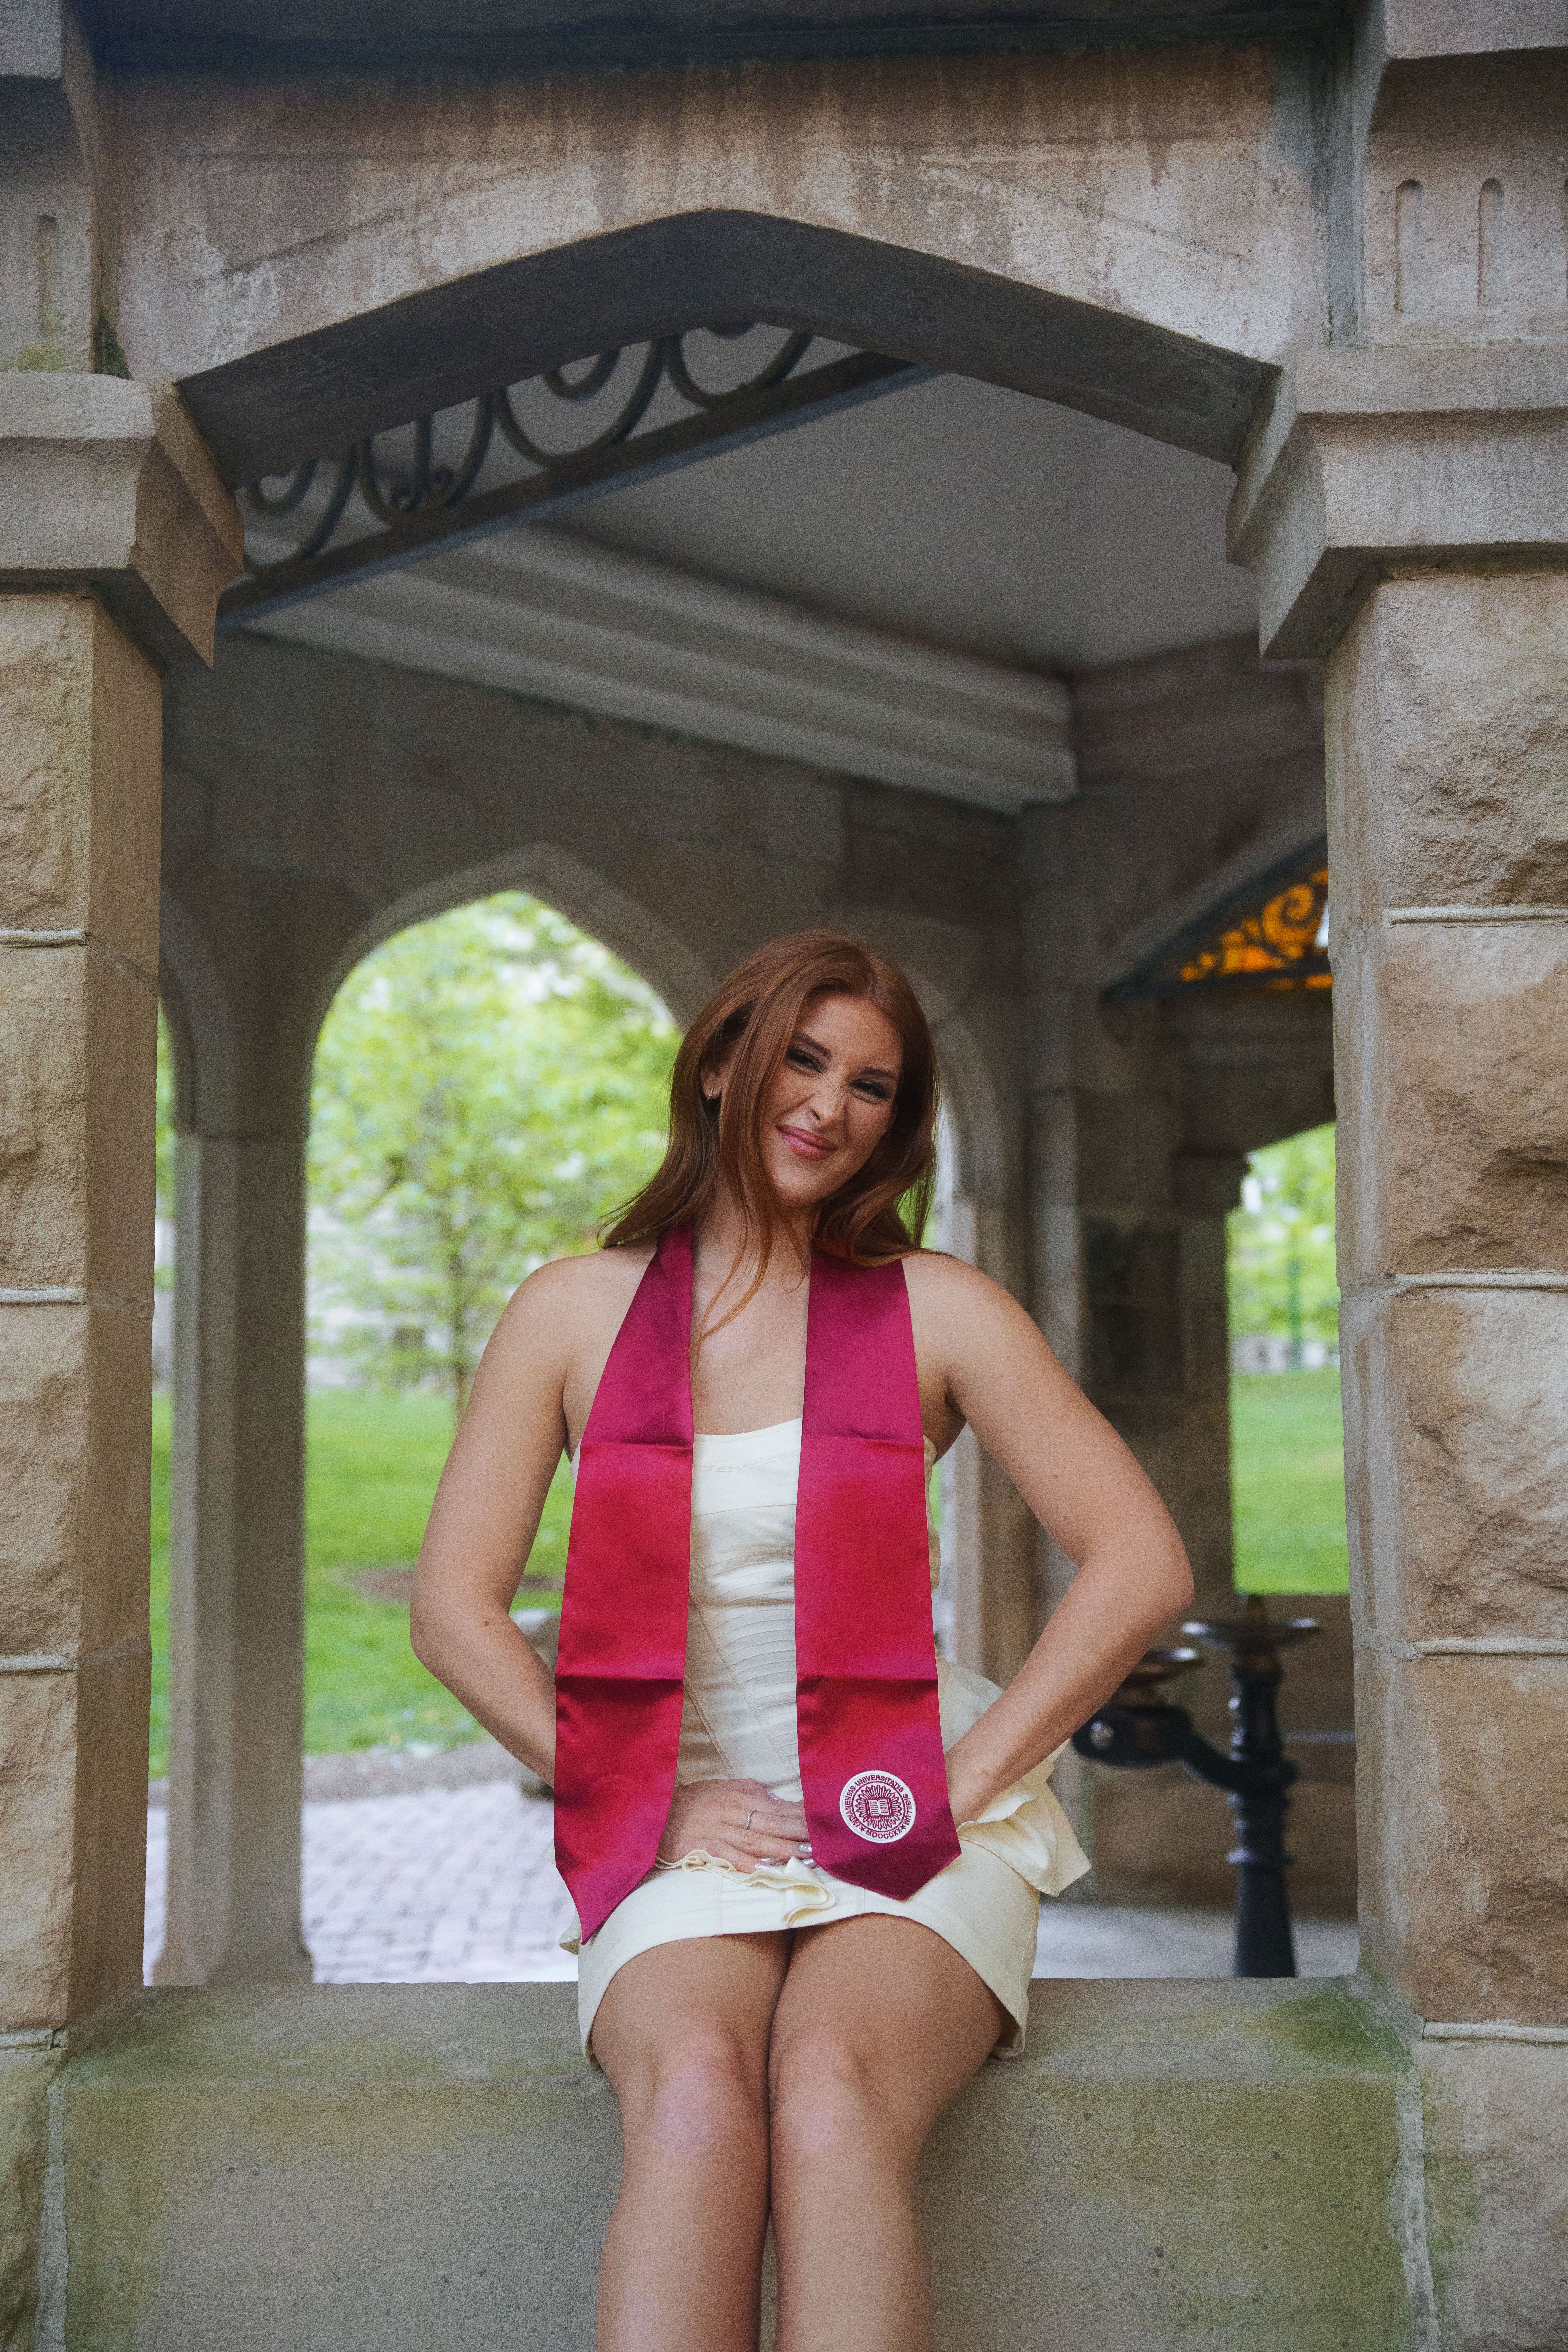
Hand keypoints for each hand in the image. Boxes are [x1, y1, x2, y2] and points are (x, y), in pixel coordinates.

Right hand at [658, 1778, 810, 1871]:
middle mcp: (729, 1811)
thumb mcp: (721, 1787)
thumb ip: (750, 1793)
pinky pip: (729, 1857)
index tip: (821, 1820)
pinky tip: (767, 1869)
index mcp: (736, 1794)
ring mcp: (716, 1830)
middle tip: (823, 1839)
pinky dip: (749, 1864)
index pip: (776, 1806)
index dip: (799, 1814)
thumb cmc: (691, 1802)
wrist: (653, 1813)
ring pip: (755, 1840)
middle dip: (799, 1831)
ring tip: (806, 1855)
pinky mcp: (702, 1848)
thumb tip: (778, 1801)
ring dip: (783, 1848)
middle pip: (771, 1822)